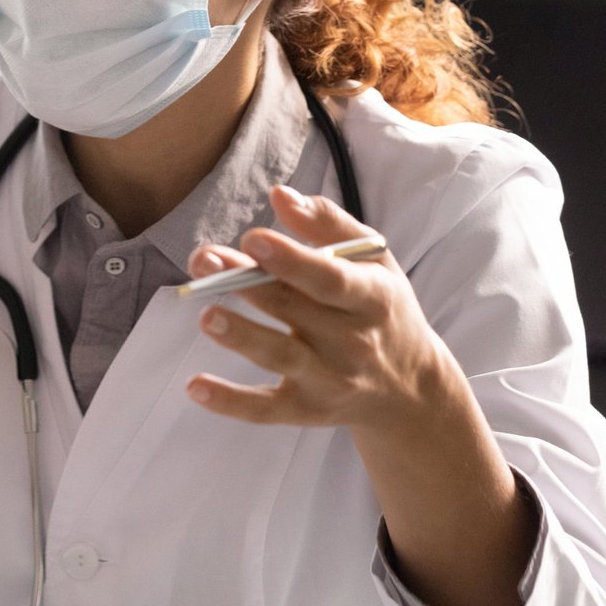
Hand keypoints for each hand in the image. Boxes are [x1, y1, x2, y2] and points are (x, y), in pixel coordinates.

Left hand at [183, 185, 461, 436]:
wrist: (410, 389)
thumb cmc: (381, 309)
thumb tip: (280, 194)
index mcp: (371, 298)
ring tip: (206, 316)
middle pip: (292, 309)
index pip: (330, 279)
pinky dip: (230, 402)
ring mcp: (328, 379)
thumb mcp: (374, 260)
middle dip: (245, 283)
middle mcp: (352, 342)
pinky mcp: (305, 409)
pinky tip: (195, 386)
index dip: (291, 260)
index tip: (252, 239)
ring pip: (281, 357)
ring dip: (242, 337)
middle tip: (203, 259)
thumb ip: (327, 224)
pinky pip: (265, 410)